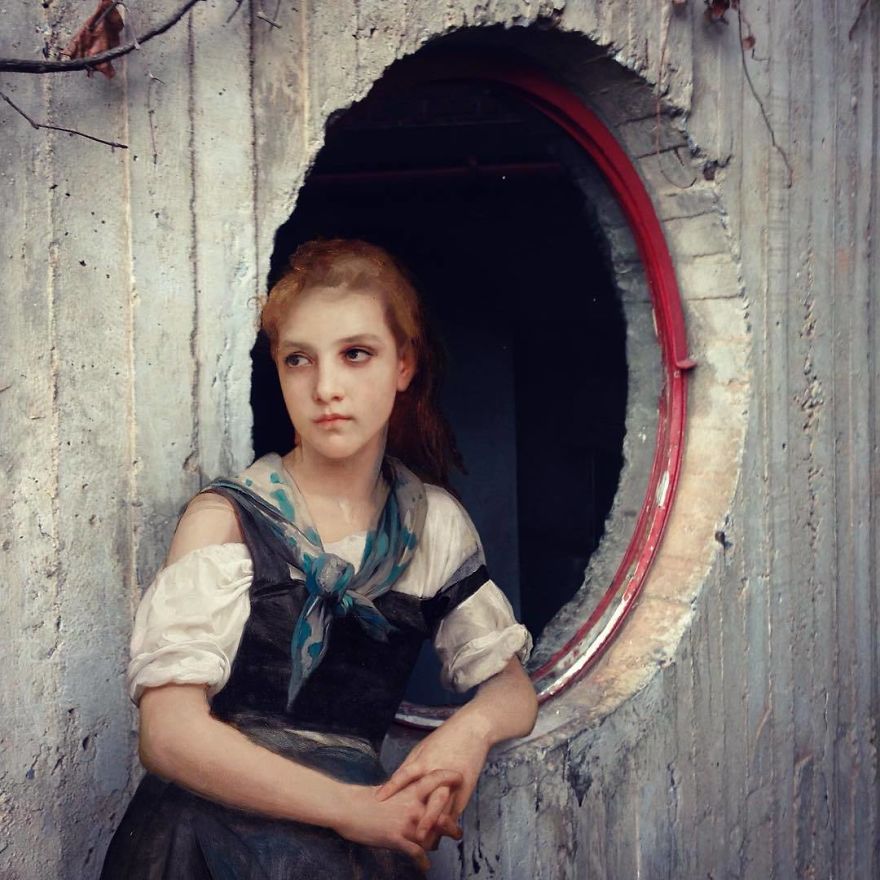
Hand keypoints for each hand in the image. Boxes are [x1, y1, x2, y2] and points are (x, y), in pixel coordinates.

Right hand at [334, 768, 462, 871]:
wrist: (348, 807)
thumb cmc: (367, 798)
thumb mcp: (391, 789)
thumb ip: (407, 791)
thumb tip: (418, 794)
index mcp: (410, 789)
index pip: (436, 779)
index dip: (450, 778)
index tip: (460, 779)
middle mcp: (412, 803)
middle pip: (442, 809)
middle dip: (452, 822)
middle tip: (458, 832)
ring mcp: (405, 820)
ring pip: (433, 833)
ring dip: (441, 843)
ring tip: (442, 853)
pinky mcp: (397, 837)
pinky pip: (416, 852)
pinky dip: (422, 861)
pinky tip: (425, 867)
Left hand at [375, 712, 491, 841]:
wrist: (472, 730)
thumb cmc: (444, 739)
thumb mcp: (422, 749)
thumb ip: (409, 768)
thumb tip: (392, 785)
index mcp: (426, 760)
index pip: (406, 774)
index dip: (392, 786)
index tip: (379, 798)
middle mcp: (440, 774)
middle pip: (433, 799)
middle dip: (425, 818)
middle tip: (415, 836)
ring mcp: (454, 784)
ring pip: (446, 809)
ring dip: (437, 827)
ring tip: (428, 842)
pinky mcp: (465, 790)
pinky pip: (454, 810)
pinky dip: (446, 824)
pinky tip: (439, 836)